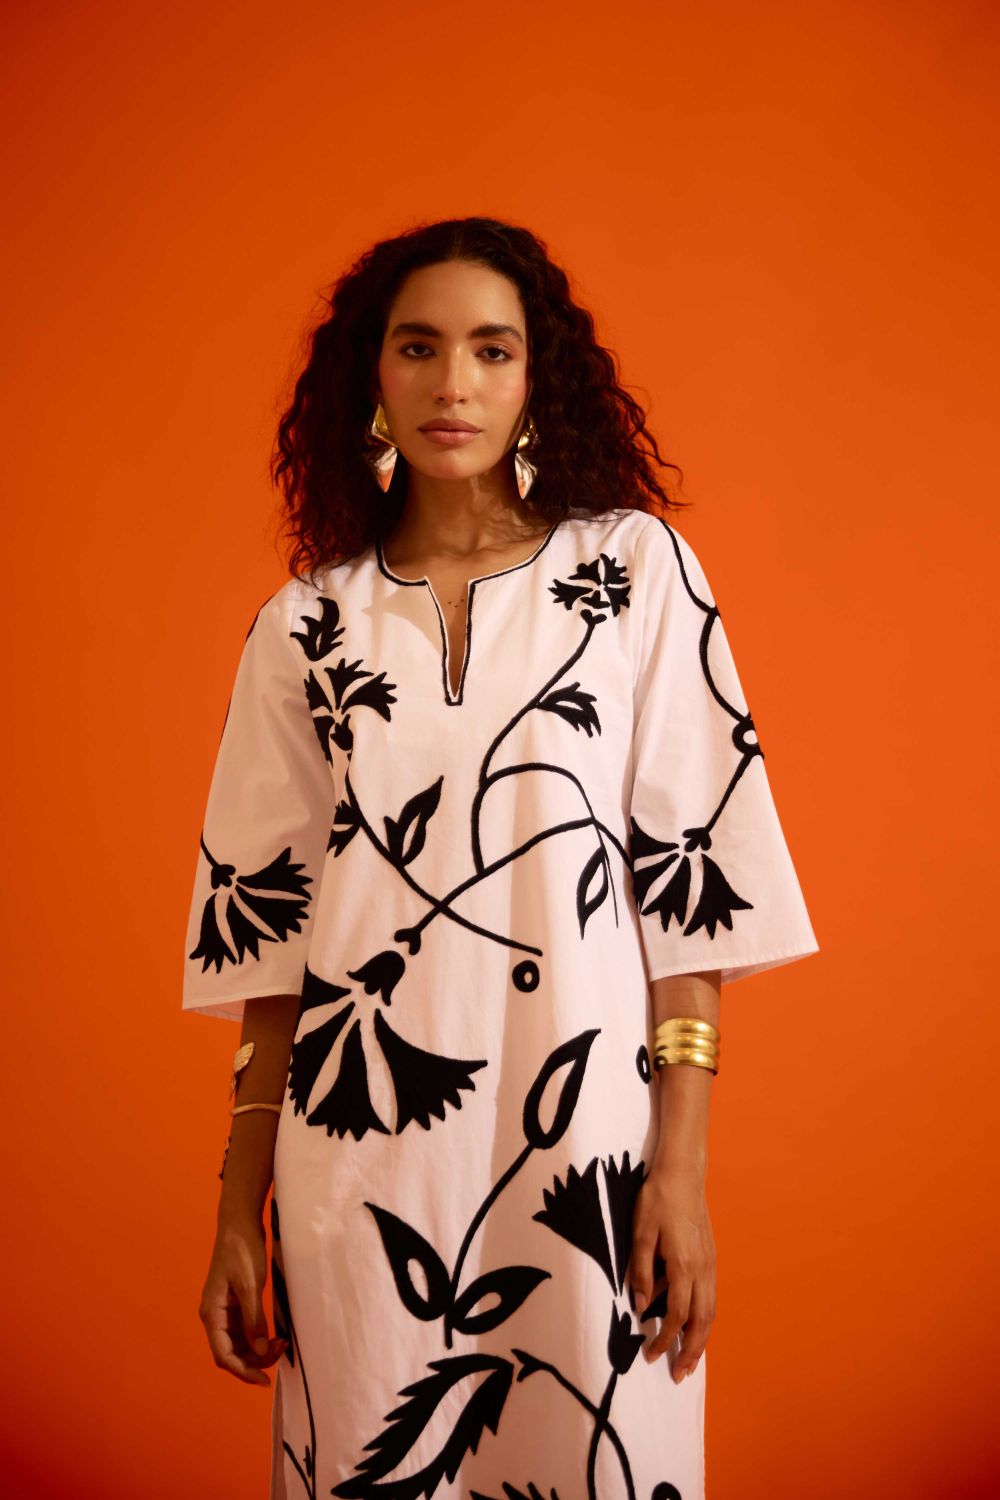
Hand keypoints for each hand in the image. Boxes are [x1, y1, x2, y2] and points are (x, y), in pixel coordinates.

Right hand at [199, 1214, 287, 1385]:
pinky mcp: (236, 1304)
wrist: (240, 1222)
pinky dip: (259, 1337)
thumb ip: (253, 1319)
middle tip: (281, 1352)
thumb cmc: (242, 1250)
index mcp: (212, 1314)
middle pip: (231, 1352)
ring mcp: (225, 1310)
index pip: (224, 1355)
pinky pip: (245, 1330)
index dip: (243, 1371)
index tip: (264, 1380)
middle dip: (254, 1360)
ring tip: (282, 1343)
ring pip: (239, 1343)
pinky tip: (275, 1336)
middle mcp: (215, 1316)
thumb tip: (257, 1349)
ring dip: (258, 1349)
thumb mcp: (250, 1285)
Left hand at [626, 1163, 715, 1381]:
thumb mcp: (640, 1232)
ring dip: (702, 1339)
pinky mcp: (711, 1256)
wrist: (683, 1172)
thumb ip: (641, 1271)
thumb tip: (641, 1305)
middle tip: (680, 1375)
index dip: (664, 1339)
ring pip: (711, 1311)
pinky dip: (706, 1318)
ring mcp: (710, 1263)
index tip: (651, 1355)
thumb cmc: (657, 1199)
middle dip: (692, 1351)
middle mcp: (702, 1269)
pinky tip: (696, 1325)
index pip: (676, 1314)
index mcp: (683, 1265)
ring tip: (692, 1360)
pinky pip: (711, 1296)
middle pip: (702, 1321)